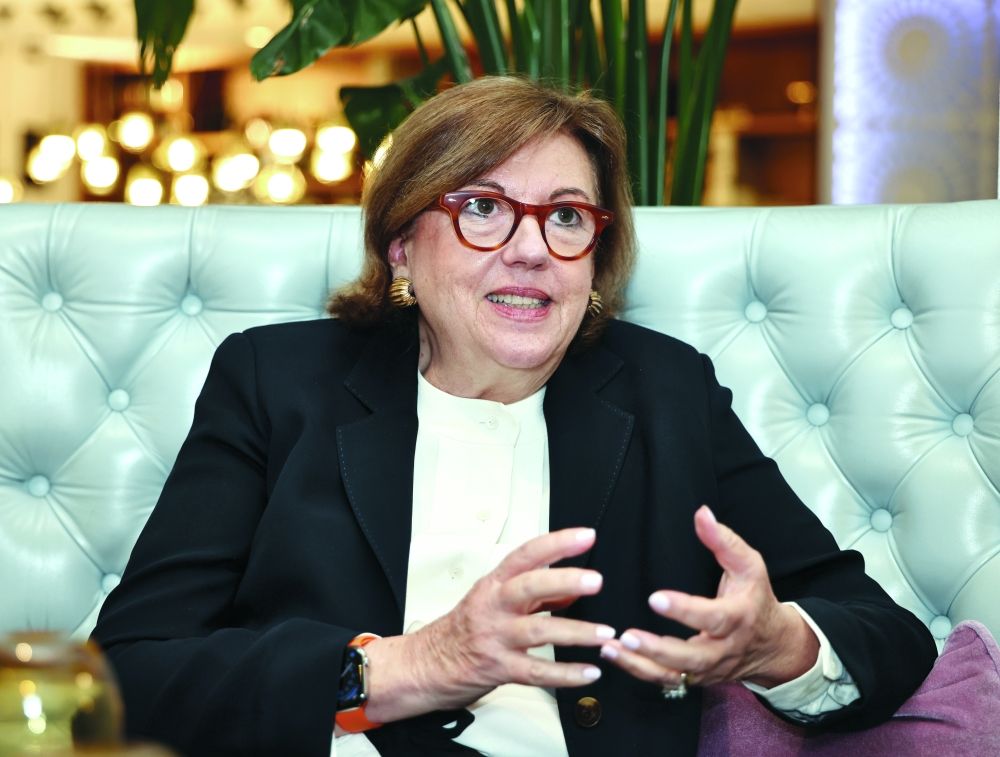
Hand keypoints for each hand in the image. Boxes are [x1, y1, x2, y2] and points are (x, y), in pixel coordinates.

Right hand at [363, 527, 613, 722]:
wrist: (426, 664)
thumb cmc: (463, 629)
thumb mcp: (495, 600)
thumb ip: (536, 594)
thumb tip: (574, 587)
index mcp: (494, 584)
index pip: (527, 554)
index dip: (557, 542)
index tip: (586, 536)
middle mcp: (494, 606)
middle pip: (529, 586)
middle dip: (564, 580)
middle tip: (595, 580)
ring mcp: (495, 638)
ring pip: (538, 631)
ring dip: (576, 632)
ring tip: (605, 633)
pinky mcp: (498, 669)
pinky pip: (537, 672)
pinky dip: (566, 674)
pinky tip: (589, 672)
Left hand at [599, 505, 818, 690]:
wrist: (772, 644)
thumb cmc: (755, 598)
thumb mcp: (748, 565)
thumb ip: (724, 540)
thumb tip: (702, 513)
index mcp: (738, 618)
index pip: (712, 618)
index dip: (684, 610)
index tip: (655, 598)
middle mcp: (723, 649)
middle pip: (692, 657)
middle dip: (658, 649)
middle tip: (628, 636)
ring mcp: (708, 668)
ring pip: (675, 674)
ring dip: (640, 664)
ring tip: (611, 648)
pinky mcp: (695, 678)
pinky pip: (666, 680)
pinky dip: (639, 671)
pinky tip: (613, 655)